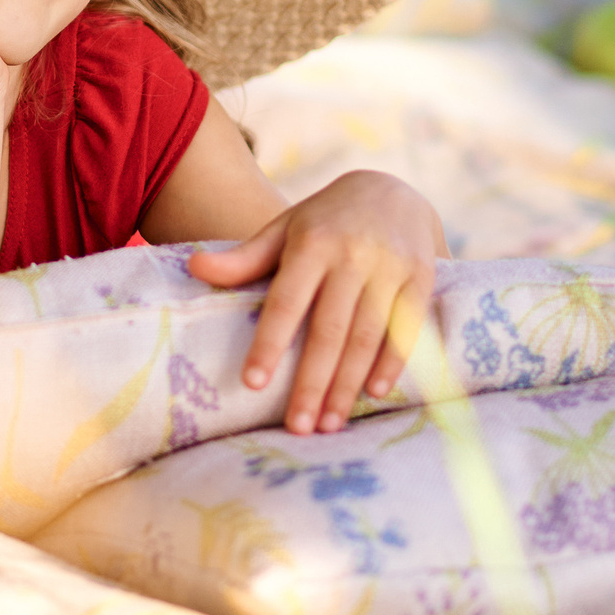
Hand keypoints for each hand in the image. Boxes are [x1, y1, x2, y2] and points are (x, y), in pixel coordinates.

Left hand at [188, 171, 444, 434]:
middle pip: (329, 329)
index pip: (286, 301)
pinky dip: (392, 362)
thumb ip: (244, 258)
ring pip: (367, 334)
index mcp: (312, 243)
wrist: (392, 188)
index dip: (270, 343)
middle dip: (313, 382)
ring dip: (349, 383)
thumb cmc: (324, 221)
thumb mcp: (283, 230)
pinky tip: (374, 393)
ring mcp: (390, 266)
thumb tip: (194, 267)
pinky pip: (406, 327)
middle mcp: (353, 254)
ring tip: (331, 423)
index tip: (252, 384)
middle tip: (298, 427)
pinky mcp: (421, 277)